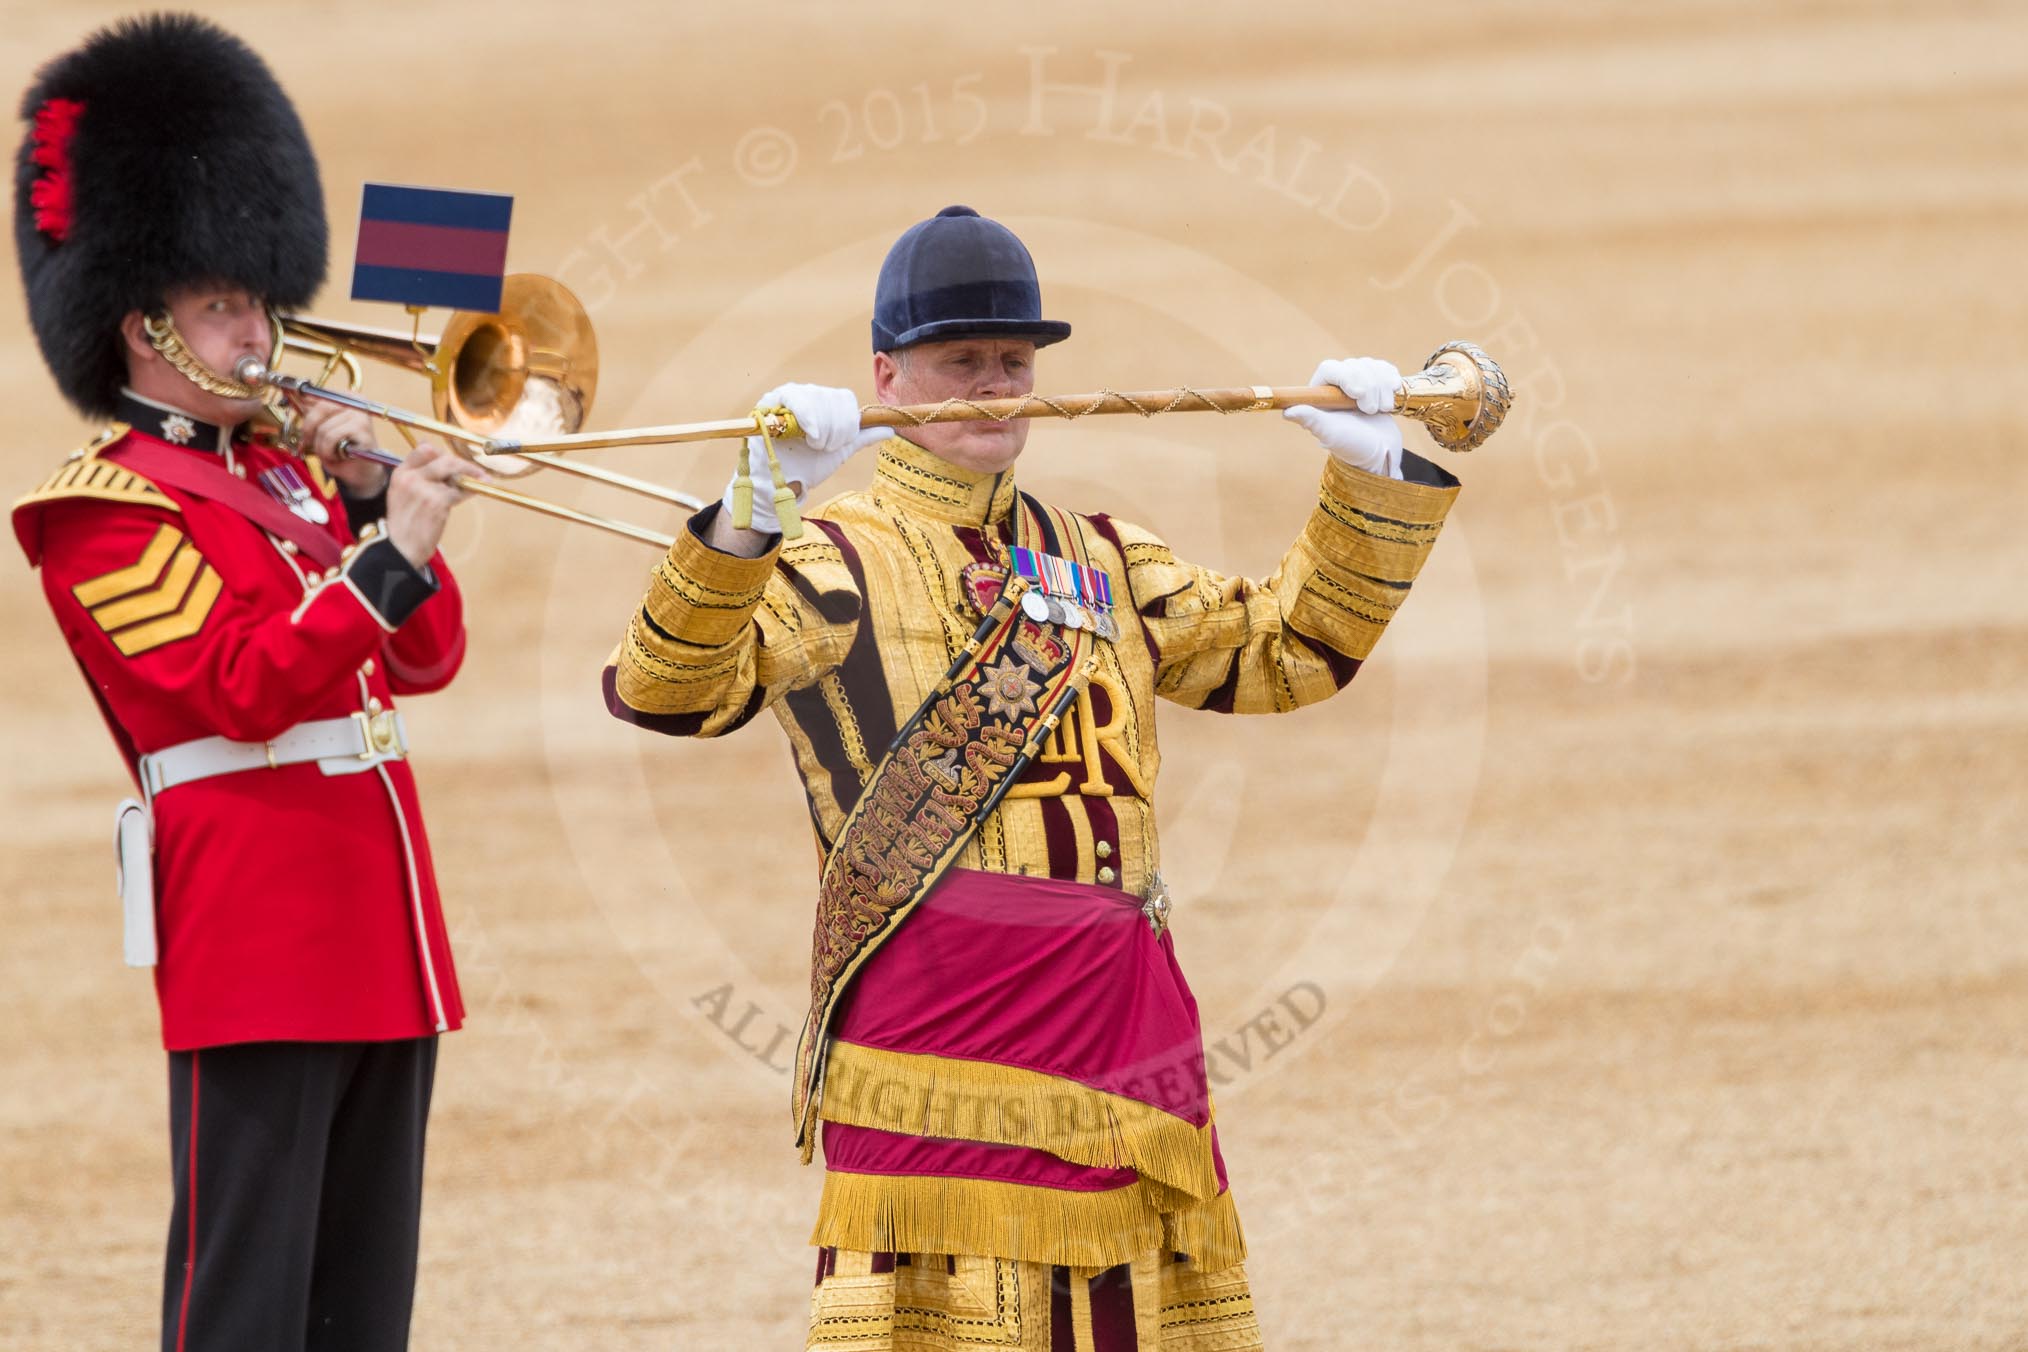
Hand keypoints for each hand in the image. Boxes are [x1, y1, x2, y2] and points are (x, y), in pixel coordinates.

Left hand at [295, 400, 387, 496]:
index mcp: (346, 396)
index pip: (317, 396)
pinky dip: (329, 451)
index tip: (305, 433)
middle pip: (321, 408)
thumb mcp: (323, 428)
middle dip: (311, 431)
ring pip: (324, 428)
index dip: (306, 415)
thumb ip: (313, 414)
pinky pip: (332, 437)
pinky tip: (339, 456)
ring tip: (332, 454)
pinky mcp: (362, 428)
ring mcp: (360, 414)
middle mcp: (356, 401)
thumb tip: (295, 397)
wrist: (361, 472)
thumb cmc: (341, 450)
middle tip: (314, 445)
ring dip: (322, 447)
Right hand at [384, 443, 485, 568]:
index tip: (453, 459)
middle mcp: (411, 478)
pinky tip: (470, 494)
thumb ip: (417, 474)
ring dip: (466, 482)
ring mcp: (425, 489)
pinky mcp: (437, 502)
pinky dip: (467, 493)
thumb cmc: (404, 524)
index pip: (424, 449)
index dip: (442, 453)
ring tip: (471, 487)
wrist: (400, 548)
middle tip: (478, 471)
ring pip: (455, 476)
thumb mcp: (402, 494)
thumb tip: (433, 450)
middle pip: (444, 459)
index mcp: (400, 474)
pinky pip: (459, 492)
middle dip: (465, 465)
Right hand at [719, 383, 888, 533]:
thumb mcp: (840, 450)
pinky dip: (808, 417)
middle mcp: (806, 394)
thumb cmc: (808, 466)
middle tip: (823, 448)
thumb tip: (890, 429)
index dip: (847, 422)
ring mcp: (787, 396)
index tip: (840, 443)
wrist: (782, 485)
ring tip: (811, 445)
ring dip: (821, 428)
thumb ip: (862, 437)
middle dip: (834, 429)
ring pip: (817, 398)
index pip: (844, 398)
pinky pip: (794, 397)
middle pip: (832, 398)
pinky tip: (810, 434)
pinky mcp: (770, 401)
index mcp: (824, 402)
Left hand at [1283, 357, 1403, 477]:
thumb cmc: (1353, 446)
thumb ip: (1311, 420)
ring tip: (1380, 410)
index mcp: (1320, 394)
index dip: (1347, 376)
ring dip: (1382, 388)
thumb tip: (1287, 412)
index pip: (1330, 368)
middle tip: (1371, 411)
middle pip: (1354, 365)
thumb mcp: (1331, 435)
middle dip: (1369, 387)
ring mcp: (1357, 381)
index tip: (1358, 394)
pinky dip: (1391, 382)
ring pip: (1372, 366)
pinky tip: (1390, 399)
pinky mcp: (1376, 381)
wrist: (1381, 453)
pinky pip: (1385, 368)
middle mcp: (1336, 385)